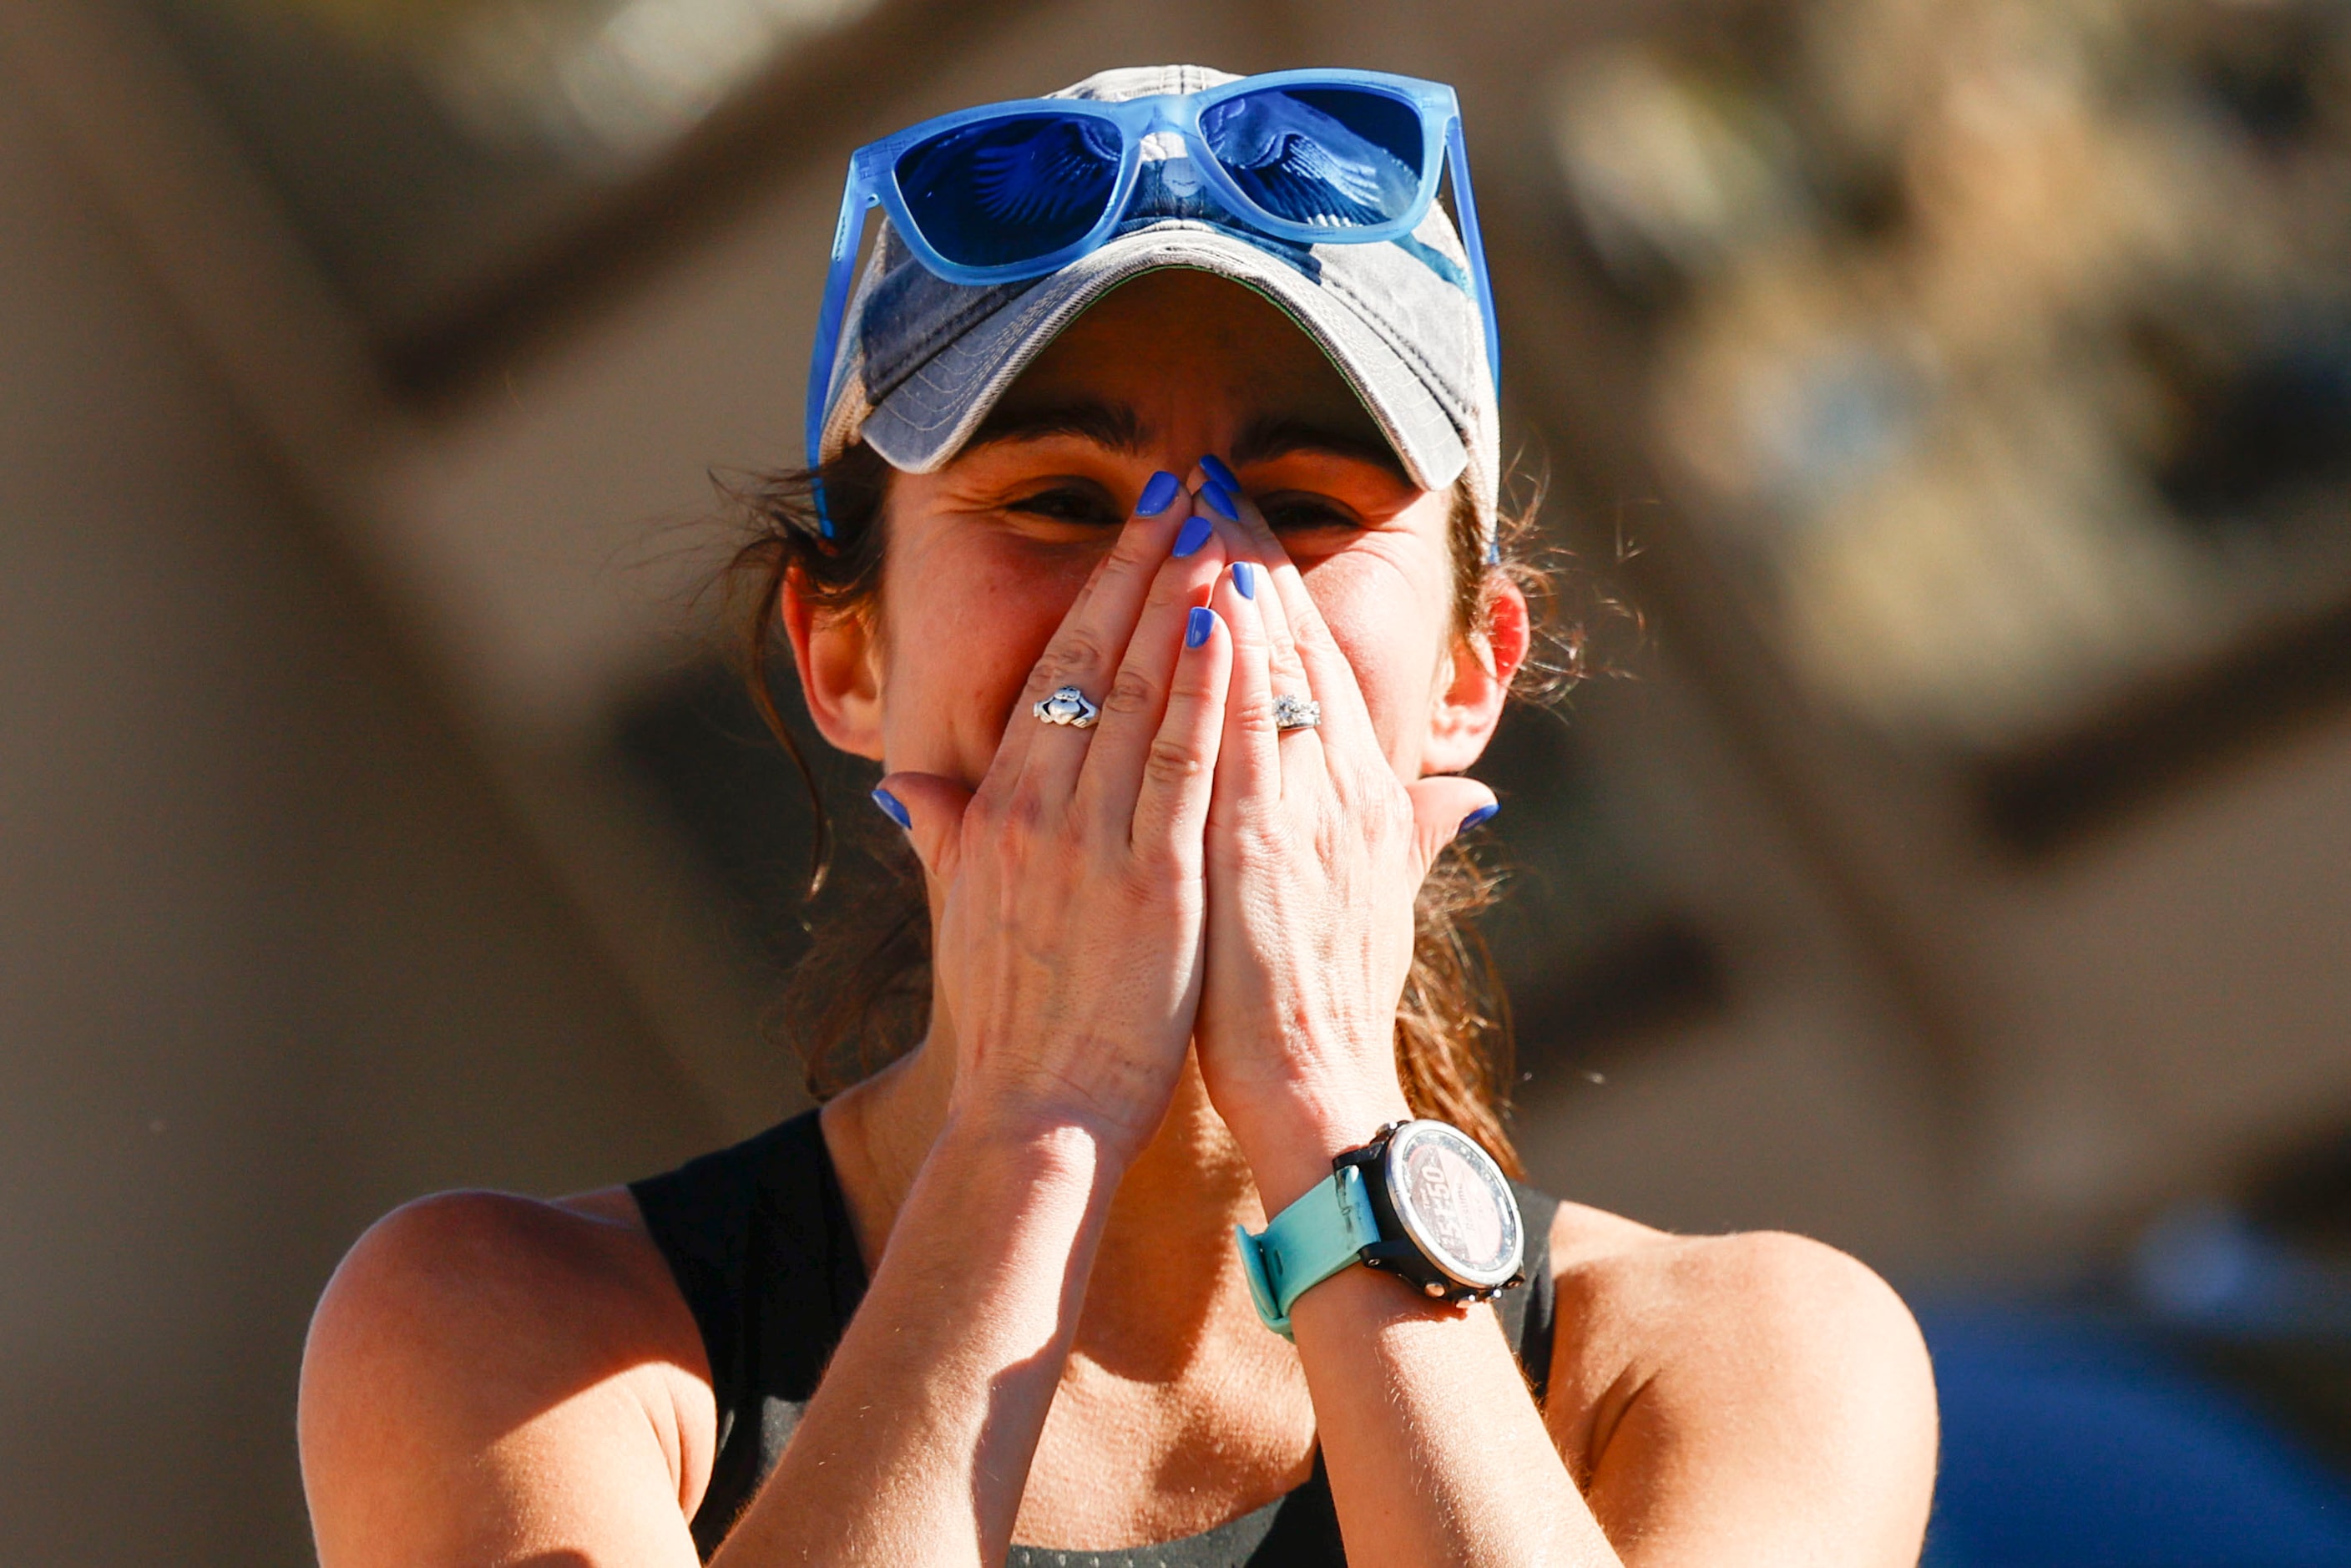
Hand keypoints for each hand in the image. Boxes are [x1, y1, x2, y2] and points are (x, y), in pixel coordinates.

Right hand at [876, 483, 1234, 1163]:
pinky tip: (1230, 632)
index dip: (1098, 590)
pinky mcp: (1151, 881)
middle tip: (1185, 490)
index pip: (1052, 673)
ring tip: (1219, 530)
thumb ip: (939, 836)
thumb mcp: (958, 911)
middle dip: (1142, 566)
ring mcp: (1093, 841)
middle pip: (1094, 660)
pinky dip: (1204, 694)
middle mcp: (1038, 808)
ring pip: (1141, 695)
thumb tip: (901, 787)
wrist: (1034, 1111)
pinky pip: (1180, 766)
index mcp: (998, 808)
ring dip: (1181, 604)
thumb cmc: (1010, 1018)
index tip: (1139, 528)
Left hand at [1188, 479, 1495, 1209]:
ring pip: (1273, 670)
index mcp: (1366, 798)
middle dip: (1253, 556)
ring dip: (1233, 580)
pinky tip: (1198, 602)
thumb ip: (1413, 839)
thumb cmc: (1331, 1005)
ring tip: (1196, 506)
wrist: (1319, 1091)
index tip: (1246, 530)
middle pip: (1298, 646)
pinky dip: (1224, 663)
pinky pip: (1242, 731)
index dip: (1283, 590)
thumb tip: (1464, 799)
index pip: (1322, 668)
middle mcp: (1343, 790)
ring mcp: (1304, 813)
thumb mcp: (1384, 904)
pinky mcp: (1258, 846)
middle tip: (1211, 482)